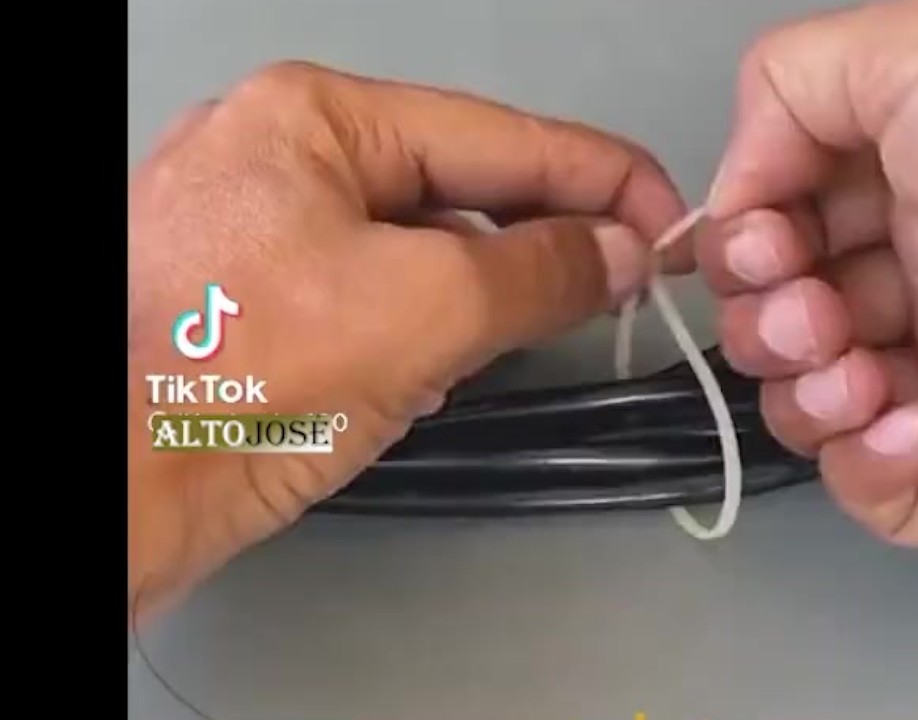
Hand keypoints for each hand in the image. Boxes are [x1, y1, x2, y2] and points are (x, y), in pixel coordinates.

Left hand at [128, 61, 686, 625]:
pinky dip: (413, 336)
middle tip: (613, 291)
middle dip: (530, 249)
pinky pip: (371, 298)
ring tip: (469, 357)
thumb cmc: (236, 385)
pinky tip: (409, 381)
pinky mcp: (250, 302)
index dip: (603, 180)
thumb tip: (621, 250)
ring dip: (467, 304)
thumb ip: (541, 268)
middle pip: (458, 191)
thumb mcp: (425, 309)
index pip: (500, 136)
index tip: (670, 223)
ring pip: (417, 251)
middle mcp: (280, 156)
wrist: (111, 495)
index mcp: (315, 118)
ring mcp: (258, 230)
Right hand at [697, 0, 917, 571]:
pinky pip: (873, 492)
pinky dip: (871, 462)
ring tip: (865, 371)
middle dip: (769, 318)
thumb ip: (794, 83)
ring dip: (809, 392)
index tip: (764, 242)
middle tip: (815, 308)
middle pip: (783, 316)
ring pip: (812, 407)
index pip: (783, 222)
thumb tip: (735, 183)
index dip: (747, 239)